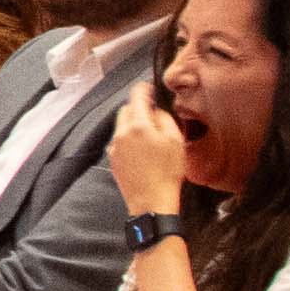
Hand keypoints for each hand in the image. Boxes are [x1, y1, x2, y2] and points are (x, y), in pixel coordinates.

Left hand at [107, 81, 185, 221]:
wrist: (152, 202)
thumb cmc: (168, 172)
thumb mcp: (175, 141)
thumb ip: (164, 119)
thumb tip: (156, 112)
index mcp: (137, 125)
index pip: (136, 97)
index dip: (143, 89)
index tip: (149, 88)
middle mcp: (121, 134)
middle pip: (126, 111)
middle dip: (138, 108)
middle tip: (153, 115)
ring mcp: (115, 148)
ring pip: (122, 127)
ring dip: (133, 125)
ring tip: (151, 137)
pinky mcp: (113, 161)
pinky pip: (120, 143)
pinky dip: (129, 140)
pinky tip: (143, 151)